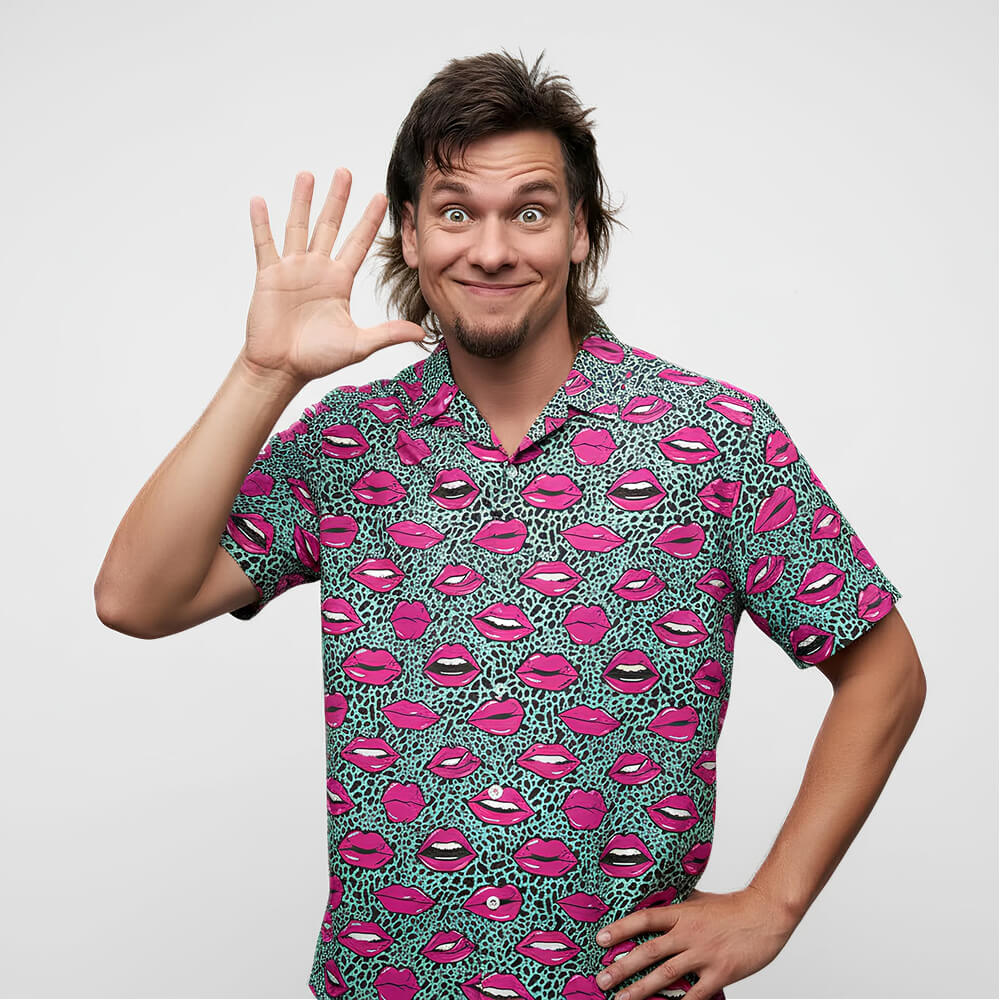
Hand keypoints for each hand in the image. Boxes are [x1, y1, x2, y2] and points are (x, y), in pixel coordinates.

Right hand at [242, 168, 424, 384]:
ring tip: (307, 174)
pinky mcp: (269, 276)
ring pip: (298, 227)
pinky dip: (261, 223)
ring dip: (302, 201)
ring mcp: (292, 270)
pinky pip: (265, 244)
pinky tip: (259, 200)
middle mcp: (317, 270)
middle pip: (329, 226)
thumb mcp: (358, 345)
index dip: (369, 221)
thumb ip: (388, 334)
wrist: (282, 368)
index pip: (358, 243)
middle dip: (338, 199)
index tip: (381, 198)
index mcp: (339, 281)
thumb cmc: (317, 358)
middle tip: (345, 172)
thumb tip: (421, 334)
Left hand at [592, 886, 797, 999]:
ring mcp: (704, 955)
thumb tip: (656, 902)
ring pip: (665, 974)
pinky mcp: (720, 974)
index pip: (644, 919)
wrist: (765, 914)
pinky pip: (696, 995)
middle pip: (649, 951)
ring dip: (640, 989)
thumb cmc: (733, 907)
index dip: (620, 928)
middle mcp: (688, 933)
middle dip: (622, 966)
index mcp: (682, 913)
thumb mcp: (699, 899)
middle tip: (601, 979)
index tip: (600, 939)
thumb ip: (678, 905)